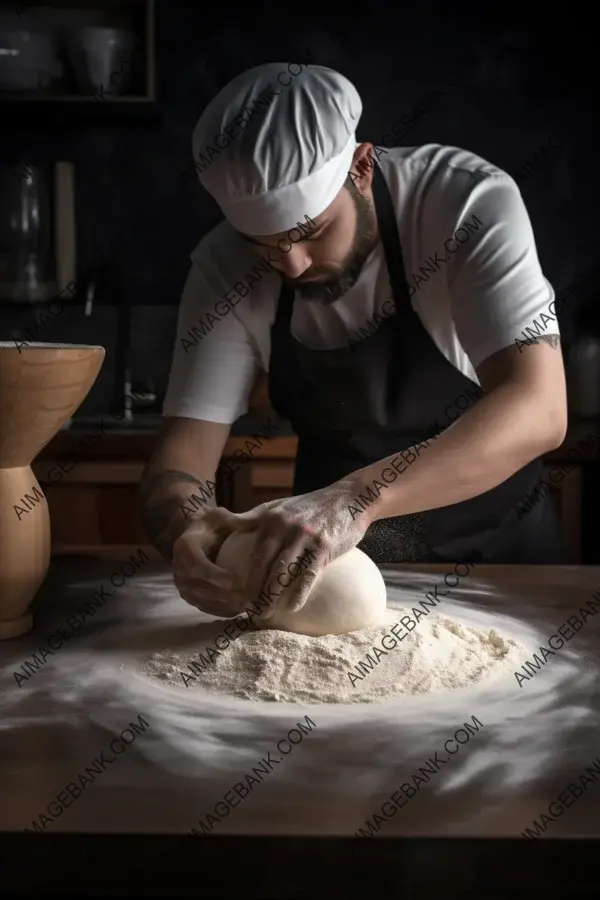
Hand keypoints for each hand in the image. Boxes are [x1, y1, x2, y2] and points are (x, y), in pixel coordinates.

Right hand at [172, 506, 247, 617]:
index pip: (198, 566)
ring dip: (228, 606)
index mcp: (185, 548)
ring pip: (206, 602)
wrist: (191, 539)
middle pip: (203, 588)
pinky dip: (225, 610)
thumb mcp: (218, 516)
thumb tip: (252, 525)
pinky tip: (244, 608)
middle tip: (251, 598)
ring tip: (252, 606)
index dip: (217, 576)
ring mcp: (183, 587)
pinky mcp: (191, 598)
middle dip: (228, 595)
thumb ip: (232, 520)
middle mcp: (179, 570)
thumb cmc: (209, 526)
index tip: (237, 582)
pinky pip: (208, 608)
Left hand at [231, 478, 369, 618]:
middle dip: (254, 590)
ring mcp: (305, 536)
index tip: (236, 595)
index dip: (244, 576)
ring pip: (283, 571)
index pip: (253, 553)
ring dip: (272, 595)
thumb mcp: (279, 506)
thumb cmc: (311, 505)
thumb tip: (225, 523)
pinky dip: (300, 592)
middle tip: (247, 611)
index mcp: (271, 518)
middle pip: (264, 564)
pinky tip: (293, 607)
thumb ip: (253, 517)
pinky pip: (309, 573)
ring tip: (264, 613)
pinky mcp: (325, 545)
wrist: (349, 498)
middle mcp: (285, 526)